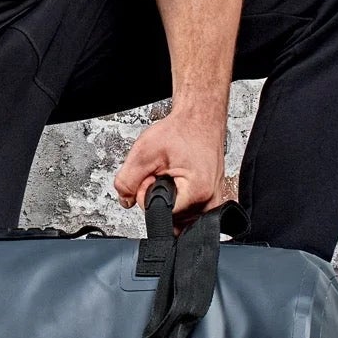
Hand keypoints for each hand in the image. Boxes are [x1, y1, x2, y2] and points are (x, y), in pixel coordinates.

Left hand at [112, 113, 226, 232]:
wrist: (200, 120)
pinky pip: (189, 211)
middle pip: (171, 218)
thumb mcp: (144, 152)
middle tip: (163, 171)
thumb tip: (125, 200)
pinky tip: (178, 180)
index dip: (148, 195)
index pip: (160, 214)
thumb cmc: (181, 130)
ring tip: (172, 173)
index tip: (153, 175)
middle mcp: (210, 201)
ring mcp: (213, 202)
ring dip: (169, 198)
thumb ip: (127, 180)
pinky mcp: (212, 199)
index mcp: (197, 193)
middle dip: (159, 197)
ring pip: (179, 216)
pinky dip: (179, 197)